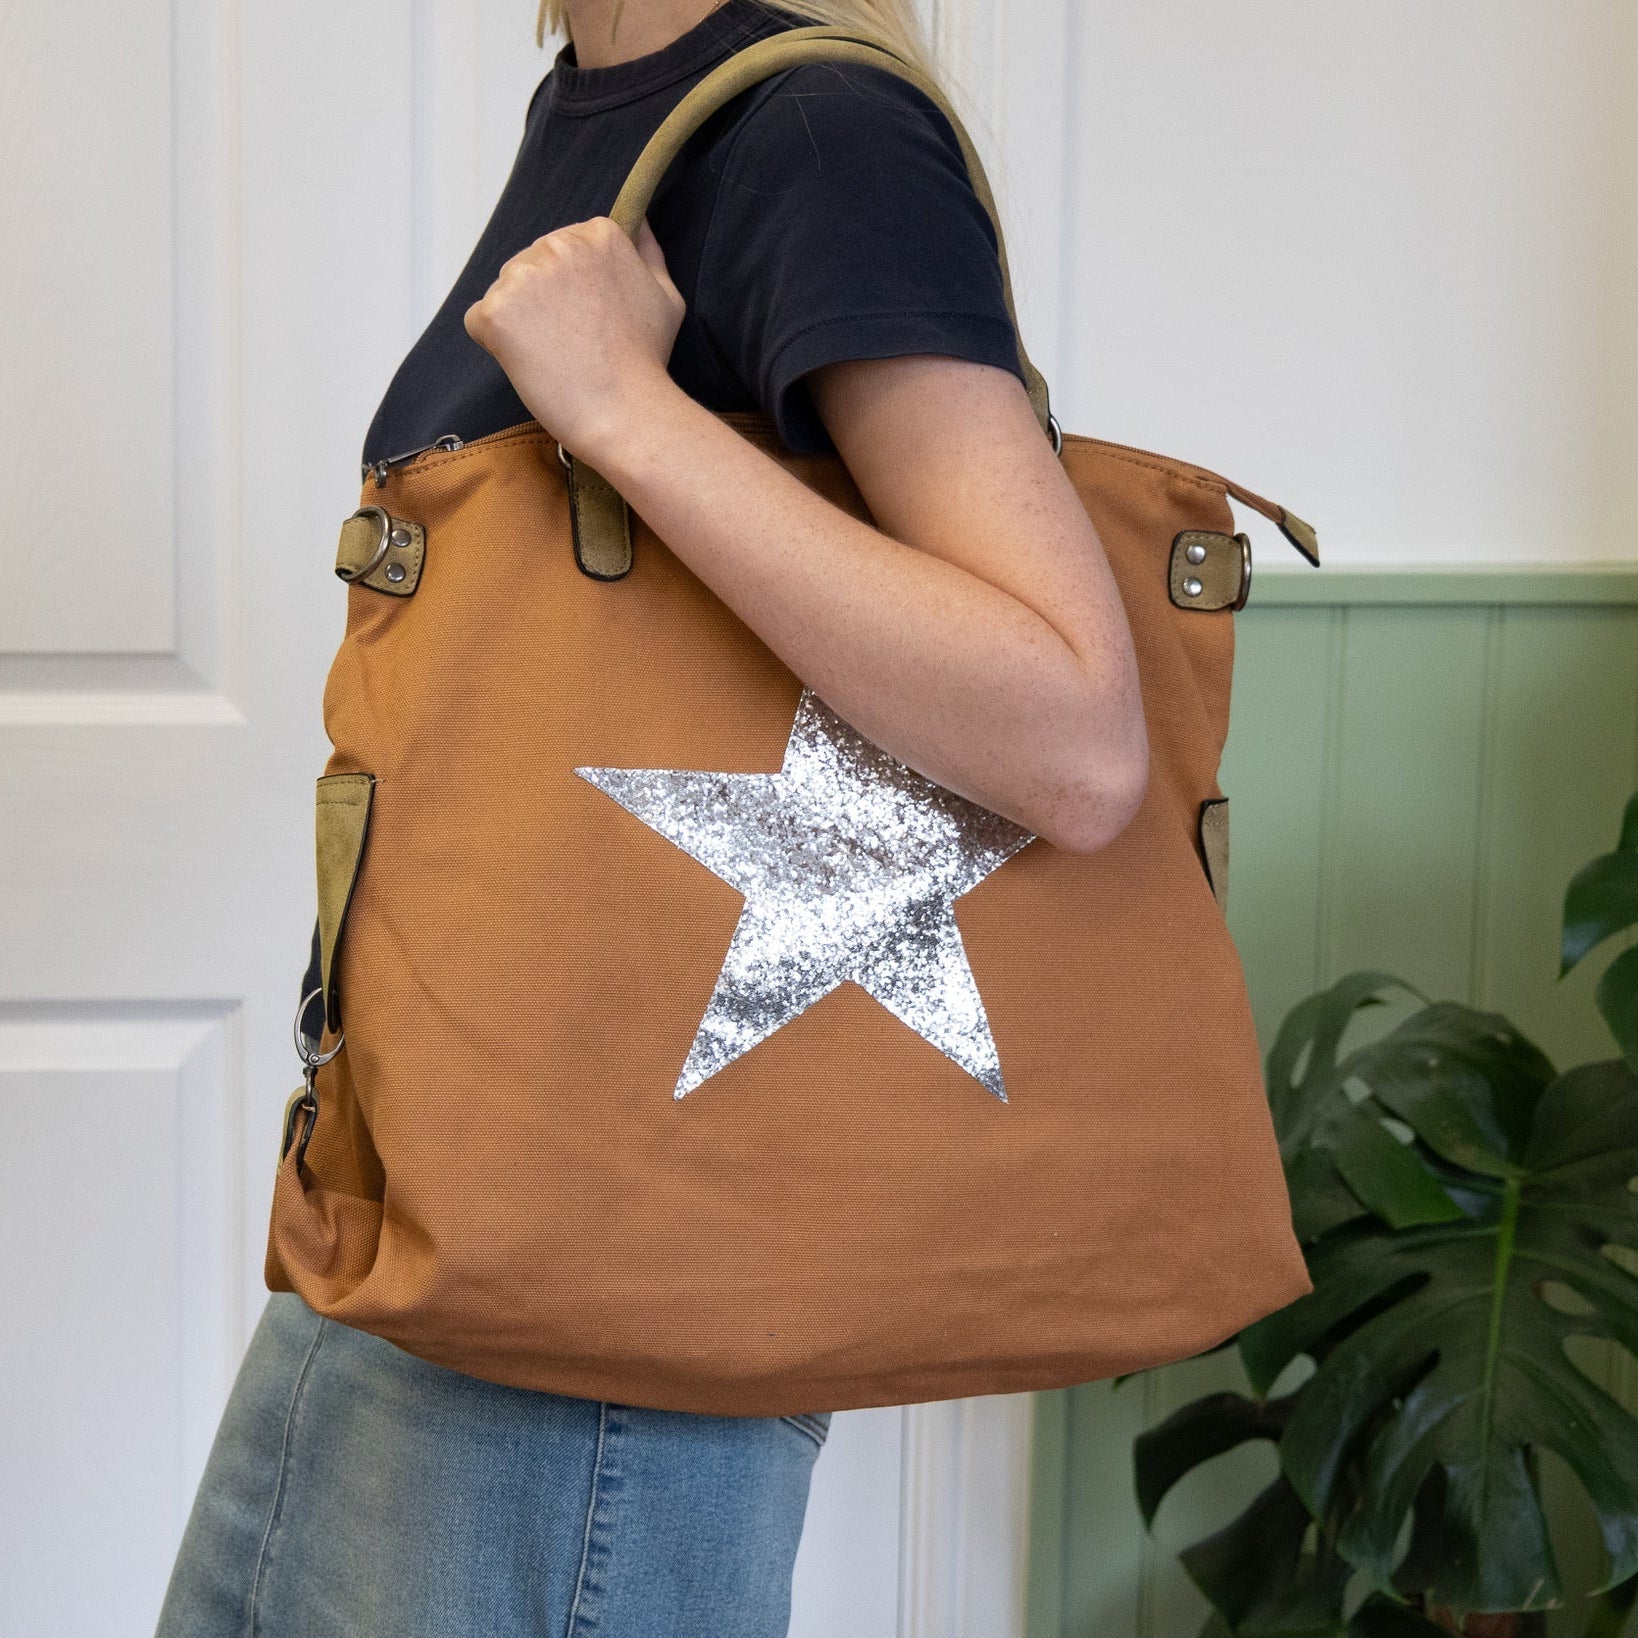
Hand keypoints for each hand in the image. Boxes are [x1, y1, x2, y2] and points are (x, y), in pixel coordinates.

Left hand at [463, 217, 685, 462]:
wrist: (623, 411)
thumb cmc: (646, 361)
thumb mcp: (666, 296)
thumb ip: (648, 252)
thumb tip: (640, 223)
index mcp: (598, 235)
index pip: (566, 247)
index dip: (576, 287)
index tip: (592, 317)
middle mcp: (557, 245)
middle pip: (531, 264)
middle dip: (544, 301)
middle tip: (574, 342)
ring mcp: (521, 277)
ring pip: (505, 291)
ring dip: (521, 322)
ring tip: (556, 355)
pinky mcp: (494, 312)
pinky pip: (481, 321)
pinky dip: (498, 345)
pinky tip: (532, 364)